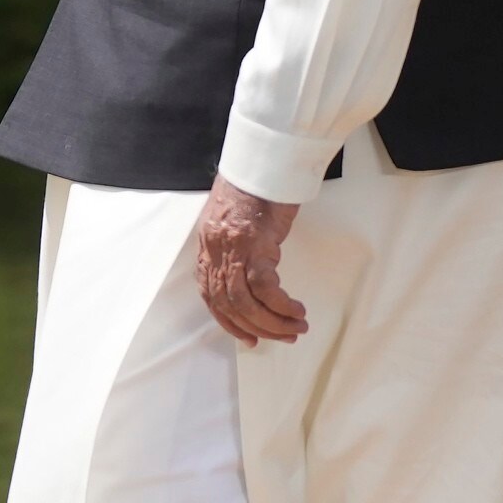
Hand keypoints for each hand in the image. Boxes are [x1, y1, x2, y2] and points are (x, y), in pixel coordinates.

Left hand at [195, 184, 308, 345]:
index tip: (249, 338)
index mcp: (206, 251)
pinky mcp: (255, 246)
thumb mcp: (231, 224)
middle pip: (229, 306)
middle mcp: (214, 255)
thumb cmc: (251, 192)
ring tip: (296, 327)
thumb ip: (231, 251)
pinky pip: (265, 288)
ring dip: (273, 321)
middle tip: (284, 336)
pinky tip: (296, 309)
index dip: (230, 323)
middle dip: (258, 328)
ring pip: (247, 303)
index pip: (211, 298)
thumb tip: (247, 276)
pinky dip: (281, 305)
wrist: (261, 164)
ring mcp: (233, 251)